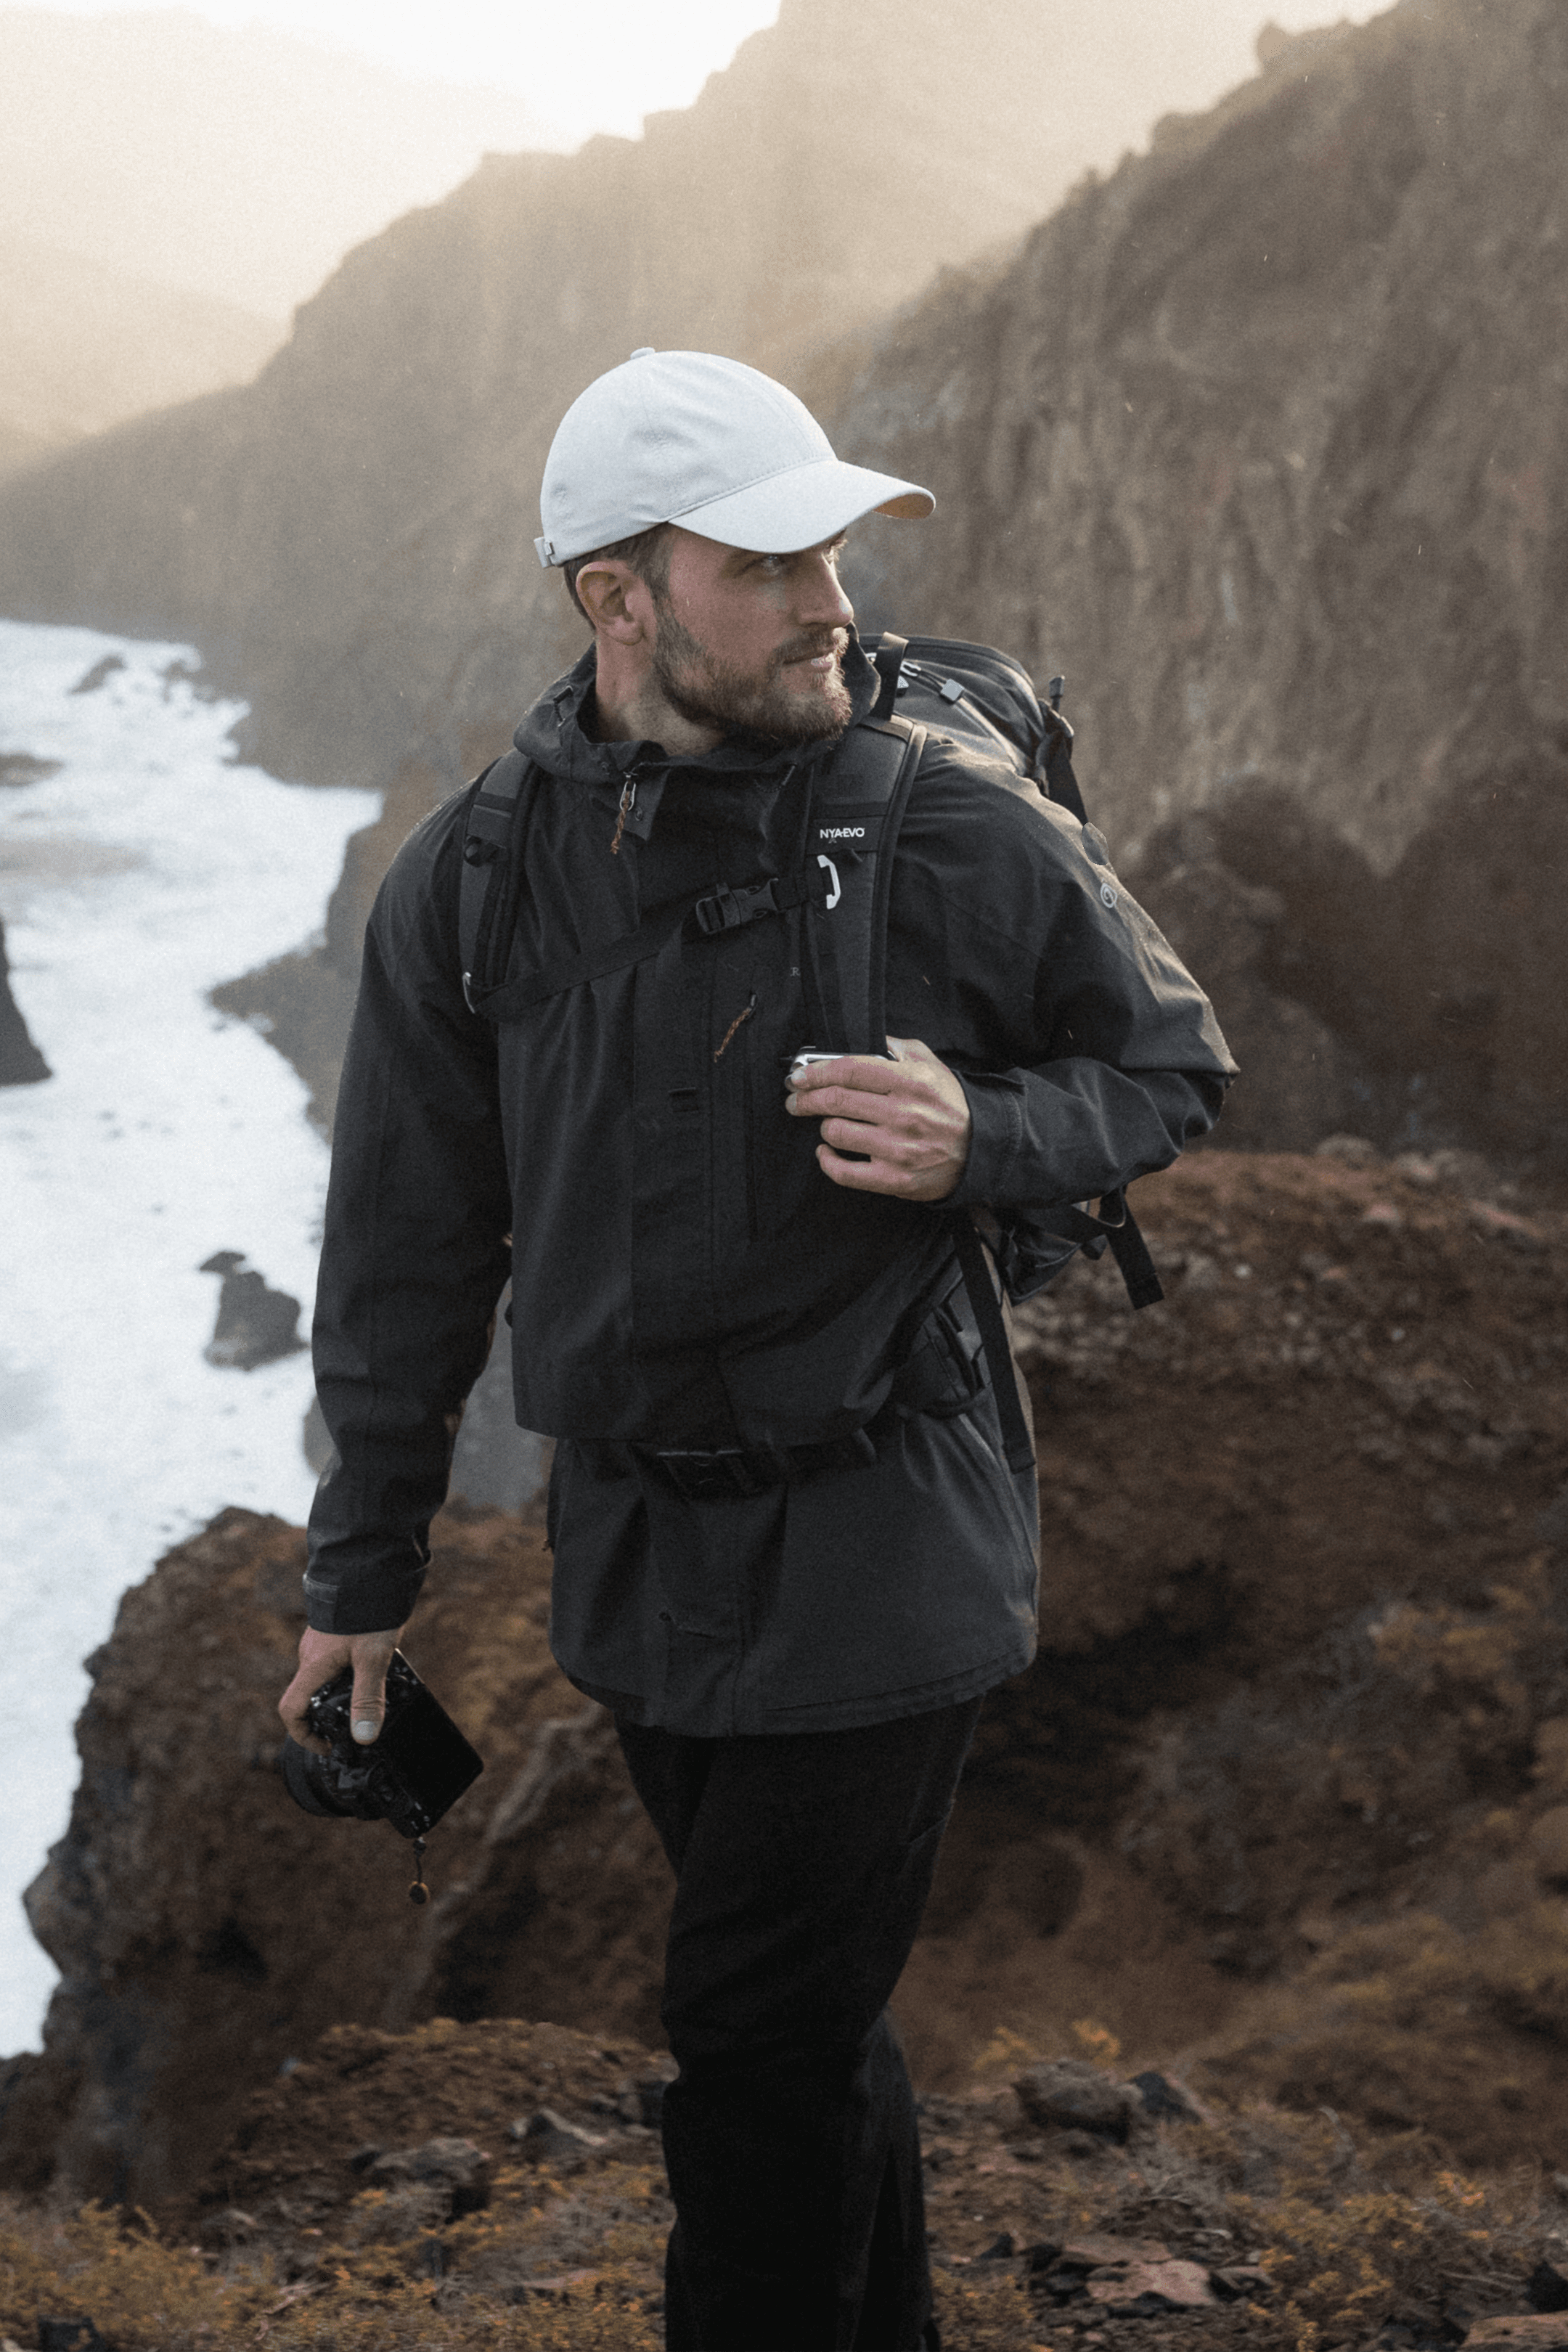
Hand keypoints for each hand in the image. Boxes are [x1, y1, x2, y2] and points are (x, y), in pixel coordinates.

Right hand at [278, 1622, 407, 1755]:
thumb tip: (364, 1737)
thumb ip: (369, 1697)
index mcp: (313, 1666)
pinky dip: (349, 1672)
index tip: (327, 1745)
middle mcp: (310, 1655)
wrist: (368, 1566)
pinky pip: (335, 1661)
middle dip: (328, 1716)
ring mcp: (321, 1642)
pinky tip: (375, 1667)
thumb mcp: (373, 1658)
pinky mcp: (334, 1631)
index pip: (291, 1710)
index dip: (303, 1735)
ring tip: (372, 1695)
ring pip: (323, 1678)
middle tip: (356, 1724)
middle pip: (308, 1696)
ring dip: (342, 1692)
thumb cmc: (367, 1609)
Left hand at [786, 1036, 971, 1200]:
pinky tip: (826, 1151)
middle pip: (836, 1100)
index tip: (800, 1075)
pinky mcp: (893, 1179)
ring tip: (826, 1122)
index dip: (817, 1072)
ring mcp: (897, 1149)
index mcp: (910, 1082)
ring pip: (836, 1132)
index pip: (850, 1071)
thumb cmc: (952, 1107)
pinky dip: (827, 1161)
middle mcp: (902, 1114)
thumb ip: (898, 1048)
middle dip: (806, 1098)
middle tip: (796, 1098)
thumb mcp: (932, 1066)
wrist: (981, 1150)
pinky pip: (844, 1173)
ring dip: (823, 1126)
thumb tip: (866, 1038)